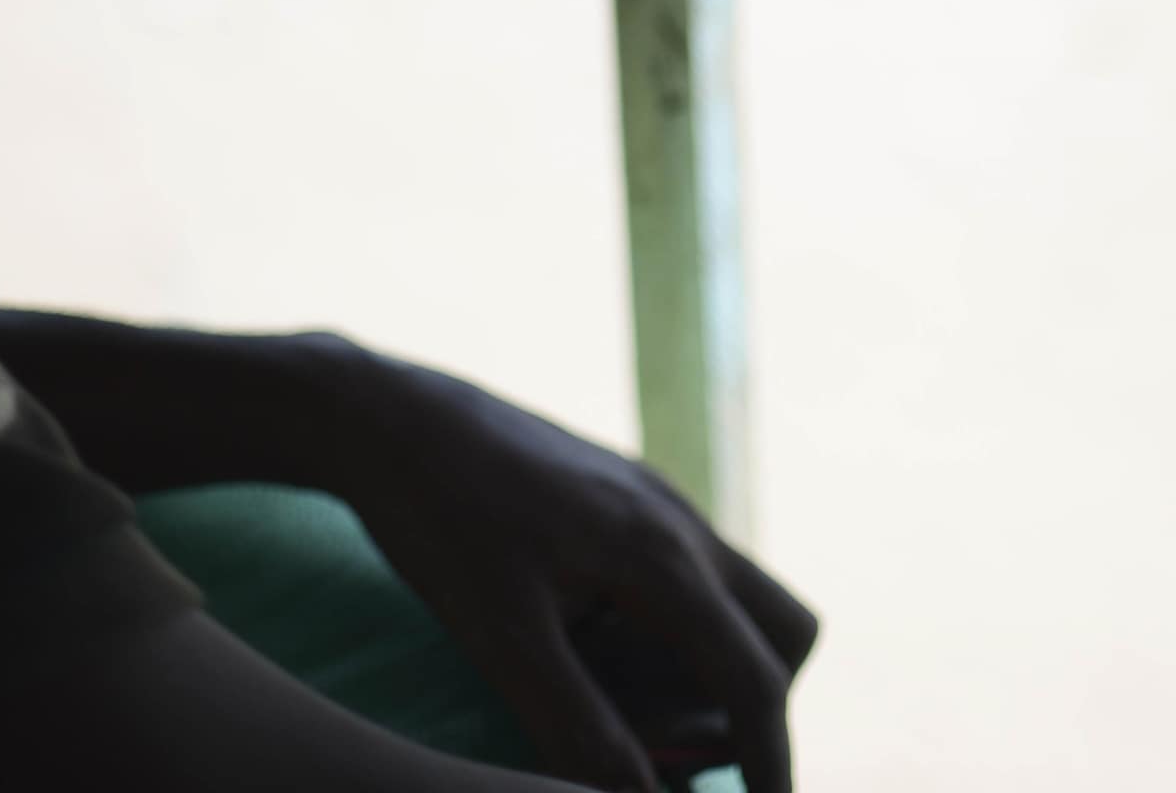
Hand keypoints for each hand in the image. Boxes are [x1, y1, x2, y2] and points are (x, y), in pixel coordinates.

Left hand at [319, 348, 817, 792]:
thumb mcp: (502, 639)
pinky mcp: (626, 495)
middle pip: (782, 629)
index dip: (770, 758)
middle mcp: (680, 523)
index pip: (754, 677)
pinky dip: (662, 630)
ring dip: (697, 666)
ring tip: (605, 690)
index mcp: (663, 558)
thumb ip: (579, 724)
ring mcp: (657, 501)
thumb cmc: (442, 524)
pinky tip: (582, 640)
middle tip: (675, 748)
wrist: (393, 416)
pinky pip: (684, 574)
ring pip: (732, 601)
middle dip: (754, 701)